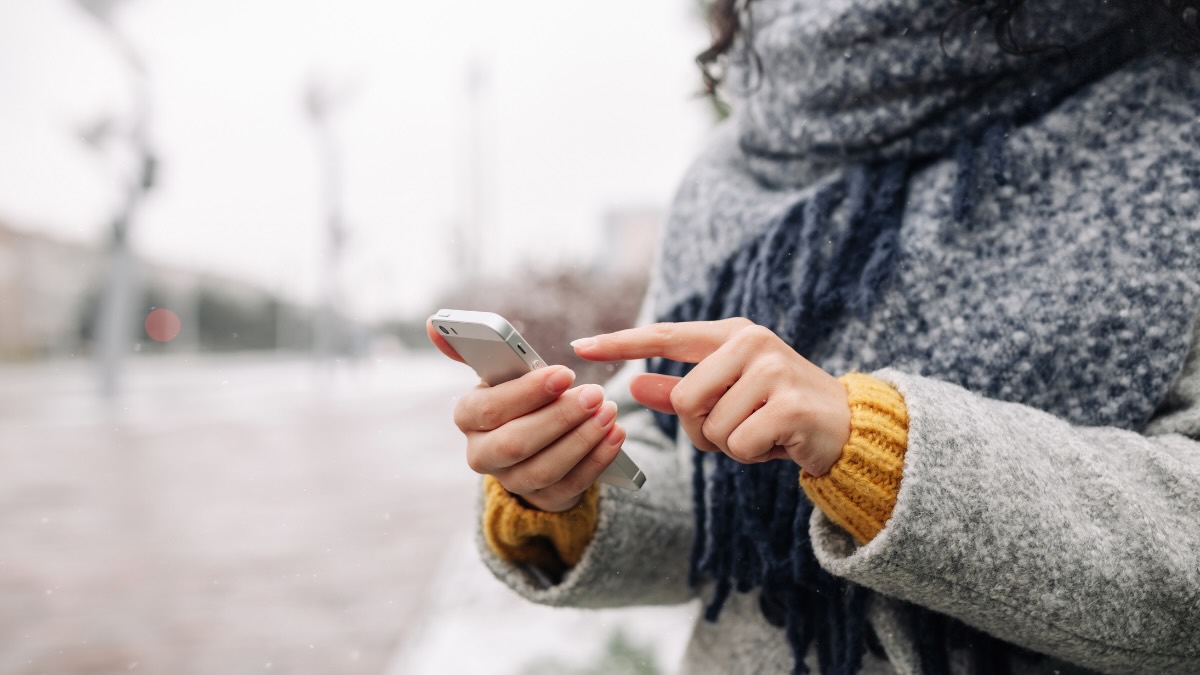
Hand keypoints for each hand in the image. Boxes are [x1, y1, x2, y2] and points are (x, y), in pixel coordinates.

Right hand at [426, 319, 625, 511]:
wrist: (537, 445)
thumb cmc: (520, 399)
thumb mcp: (501, 375)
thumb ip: (476, 350)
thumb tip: (432, 324)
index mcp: (468, 417)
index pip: (489, 409)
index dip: (527, 393)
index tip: (564, 373)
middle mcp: (482, 454)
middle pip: (516, 443)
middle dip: (559, 418)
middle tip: (595, 393)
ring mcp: (512, 482)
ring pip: (545, 468)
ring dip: (581, 439)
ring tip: (609, 412)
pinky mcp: (544, 499)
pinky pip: (572, 485)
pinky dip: (597, 459)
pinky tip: (615, 435)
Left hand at [571, 318, 849, 474]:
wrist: (845, 427)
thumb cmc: (777, 410)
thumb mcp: (728, 395)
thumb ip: (679, 389)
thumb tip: (633, 384)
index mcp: (732, 334)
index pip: (666, 336)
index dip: (621, 342)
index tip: (580, 345)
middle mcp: (751, 343)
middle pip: (684, 400)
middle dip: (701, 429)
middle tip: (737, 427)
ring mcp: (773, 371)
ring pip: (710, 427)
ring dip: (728, 445)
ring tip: (761, 431)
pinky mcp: (789, 405)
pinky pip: (738, 445)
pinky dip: (750, 456)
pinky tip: (776, 443)